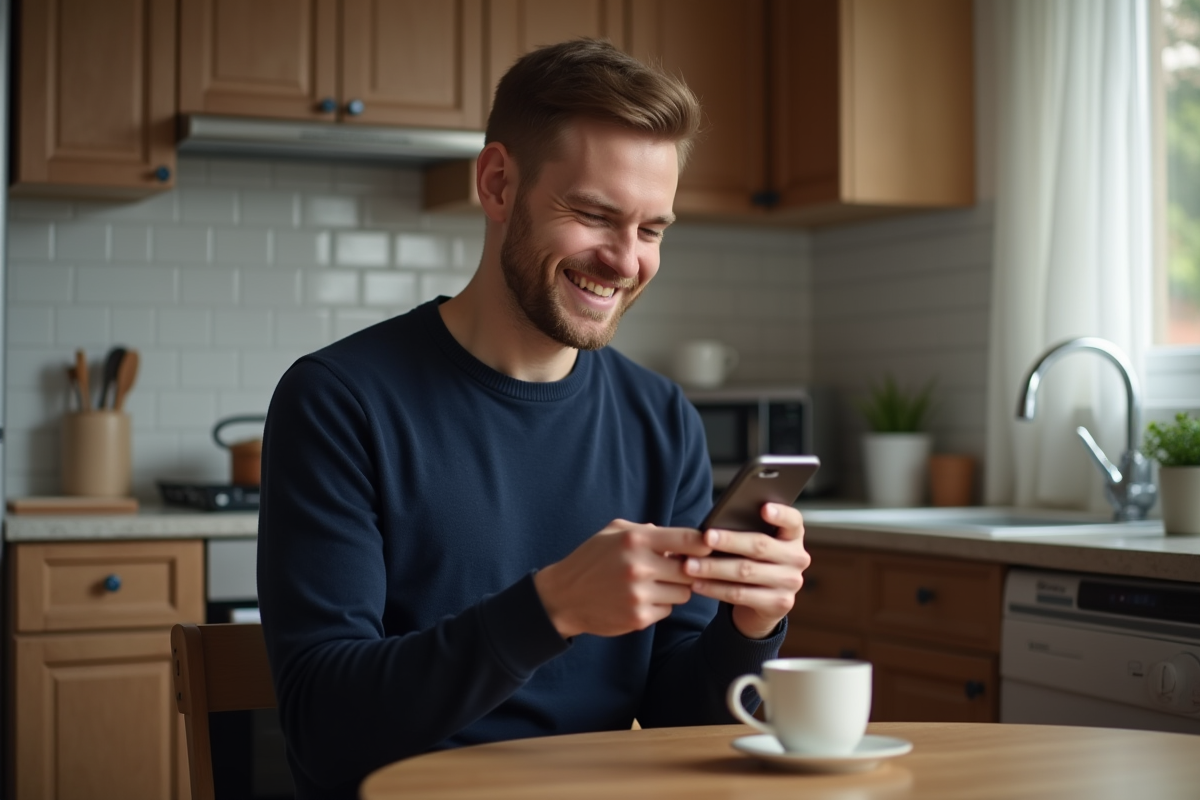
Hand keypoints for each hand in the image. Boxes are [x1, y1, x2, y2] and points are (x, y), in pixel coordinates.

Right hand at [534, 520, 712, 638]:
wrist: (563, 596)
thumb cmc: (590, 560)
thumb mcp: (613, 532)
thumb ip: (646, 530)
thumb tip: (678, 537)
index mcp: (636, 540)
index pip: (688, 539)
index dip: (704, 543)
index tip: (709, 546)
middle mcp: (640, 566)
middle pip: (691, 570)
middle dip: (687, 569)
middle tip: (675, 568)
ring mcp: (640, 594)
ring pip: (683, 592)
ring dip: (675, 588)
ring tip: (655, 583)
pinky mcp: (639, 617)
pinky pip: (667, 609)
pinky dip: (660, 604)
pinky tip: (641, 598)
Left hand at [685, 503, 809, 638]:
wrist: (762, 603)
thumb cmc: (753, 561)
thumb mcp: (754, 545)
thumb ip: (744, 531)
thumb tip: (712, 526)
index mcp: (793, 536)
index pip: (793, 520)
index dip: (780, 514)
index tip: (763, 508)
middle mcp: (797, 558)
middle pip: (760, 546)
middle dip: (729, 541)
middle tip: (705, 537)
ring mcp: (790, 583)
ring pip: (746, 572)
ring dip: (714, 568)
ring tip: (689, 564)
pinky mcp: (778, 604)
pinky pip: (740, 594)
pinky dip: (714, 589)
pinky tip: (696, 584)